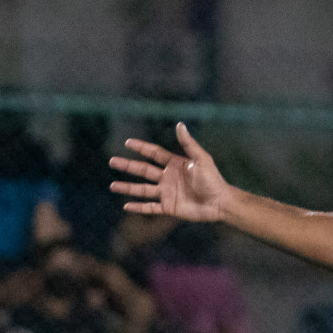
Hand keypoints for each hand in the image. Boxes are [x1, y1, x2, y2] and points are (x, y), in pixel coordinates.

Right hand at [111, 123, 228, 221]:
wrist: (220, 202)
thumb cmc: (213, 179)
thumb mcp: (202, 159)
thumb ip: (189, 144)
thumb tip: (180, 124)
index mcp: (174, 164)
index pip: (154, 154)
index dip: (141, 148)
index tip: (127, 142)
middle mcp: (167, 178)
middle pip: (143, 170)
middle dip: (127, 166)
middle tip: (112, 161)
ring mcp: (167, 193)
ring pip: (142, 190)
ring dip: (127, 188)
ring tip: (112, 186)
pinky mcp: (169, 208)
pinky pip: (150, 208)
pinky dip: (139, 207)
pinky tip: (126, 206)